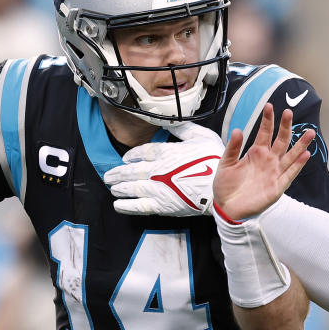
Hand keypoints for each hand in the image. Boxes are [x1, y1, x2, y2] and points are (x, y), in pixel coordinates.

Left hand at [104, 121, 224, 215]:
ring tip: (112, 187)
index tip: (126, 159)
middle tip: (109, 175)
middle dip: (118, 173)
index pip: (142, 152)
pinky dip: (126, 206)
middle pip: (131, 171)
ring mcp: (157, 188)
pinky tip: (118, 205)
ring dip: (119, 187)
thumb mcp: (201, 136)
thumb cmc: (214, 161)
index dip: (131, 155)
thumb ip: (183, 129)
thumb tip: (168, 122)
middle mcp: (157, 170)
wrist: (219, 187)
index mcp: (166, 152)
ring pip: (131, 187)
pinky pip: (139, 206)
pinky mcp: (161, 205)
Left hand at [214, 104, 313, 220]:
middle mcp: (268, 160)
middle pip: (281, 140)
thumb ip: (233, 148)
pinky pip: (290, 174)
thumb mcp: (226, 164)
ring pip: (291, 156)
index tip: (270, 106)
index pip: (265, 133)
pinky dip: (298, 165)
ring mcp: (274, 172)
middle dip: (285, 127)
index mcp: (256, 152)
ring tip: (310, 132)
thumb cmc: (226, 185)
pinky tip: (305, 155)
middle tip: (289, 112)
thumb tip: (237, 130)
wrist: (226, 207)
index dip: (268, 120)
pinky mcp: (277, 186)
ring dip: (300, 145)